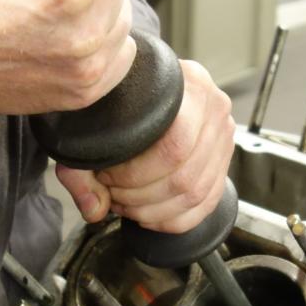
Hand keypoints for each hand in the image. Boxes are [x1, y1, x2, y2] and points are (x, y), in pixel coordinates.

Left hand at [56, 59, 233, 232]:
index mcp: (190, 86)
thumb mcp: (93, 119)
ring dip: (154, 210)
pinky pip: (206, 204)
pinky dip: (173, 219)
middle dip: (141, 197)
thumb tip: (95, 208)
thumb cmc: (120, 97)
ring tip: (126, 204)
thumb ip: (82, 166)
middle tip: (113, 194)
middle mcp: (215, 109)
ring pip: (196, 194)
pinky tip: (146, 214)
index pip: (174, 148)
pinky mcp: (223, 162)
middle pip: (185, 177)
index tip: (105, 175)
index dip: (135, 174)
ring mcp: (224, 137)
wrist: (144, 85)